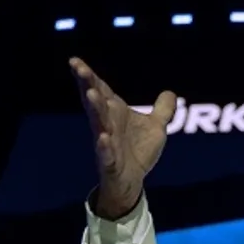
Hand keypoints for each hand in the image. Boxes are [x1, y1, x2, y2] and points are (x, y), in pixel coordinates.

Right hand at [70, 57, 176, 218]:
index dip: (89, 76)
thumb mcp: (155, 128)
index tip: (74, 60)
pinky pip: (106, 154)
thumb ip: (162, 110)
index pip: (101, 90)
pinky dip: (105, 146)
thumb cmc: (138, 152)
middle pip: (96, 102)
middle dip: (88, 85)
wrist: (132, 182)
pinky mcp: (110, 163)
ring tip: (91, 94)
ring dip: (95, 109)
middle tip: (79, 69)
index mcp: (115, 114)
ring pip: (98, 124)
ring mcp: (107, 144)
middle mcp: (108, 125)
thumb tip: (170, 93)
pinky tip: (104, 138)